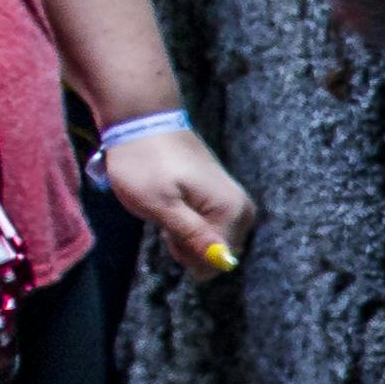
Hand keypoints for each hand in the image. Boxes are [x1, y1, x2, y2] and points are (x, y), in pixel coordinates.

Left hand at [92, 114, 254, 275]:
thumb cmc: (145, 163)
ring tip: (168, 209)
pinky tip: (174, 205)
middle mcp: (241, 207)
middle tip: (166, 221)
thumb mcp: (161, 204)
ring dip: (187, 234)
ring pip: (212, 240)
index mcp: (231, 211)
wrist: (143, 120)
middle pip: (219, 252)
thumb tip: (223, 262)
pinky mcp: (221, 195)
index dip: (188, 254)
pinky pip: (210, 225)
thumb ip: (193, 235)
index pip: (218, 260)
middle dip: (189, 245)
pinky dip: (190, 222)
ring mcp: (233, 200)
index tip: (168, 233)